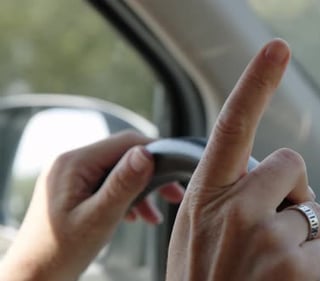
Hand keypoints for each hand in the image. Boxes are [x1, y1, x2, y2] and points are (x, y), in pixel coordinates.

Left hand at [0, 131, 183, 280]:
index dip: (155, 153)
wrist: (33, 276)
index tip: (176, 171)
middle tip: (174, 196)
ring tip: (156, 215)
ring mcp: (71, 175)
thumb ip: (122, 184)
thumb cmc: (60, 252)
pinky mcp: (73, 188)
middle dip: (151, 175)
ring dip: (141, 189)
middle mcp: (71, 162)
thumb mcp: (98, 218)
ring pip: (118, 170)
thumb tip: (146, 153)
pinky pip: (107, 183)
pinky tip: (136, 217)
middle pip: (123, 155)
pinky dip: (125, 197)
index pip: (125, 142)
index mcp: (74, 163)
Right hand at [166, 39, 319, 279]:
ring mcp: (266, 239)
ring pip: (315, 212)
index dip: (255, 82)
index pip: (231, 126)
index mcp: (207, 195)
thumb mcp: (196, 232)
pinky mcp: (296, 268)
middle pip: (292, 165)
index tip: (276, 49)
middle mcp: (235, 209)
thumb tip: (267, 172)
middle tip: (275, 222)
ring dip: (305, 236)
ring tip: (274, 264)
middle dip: (292, 190)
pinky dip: (316, 266)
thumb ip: (224, 195)